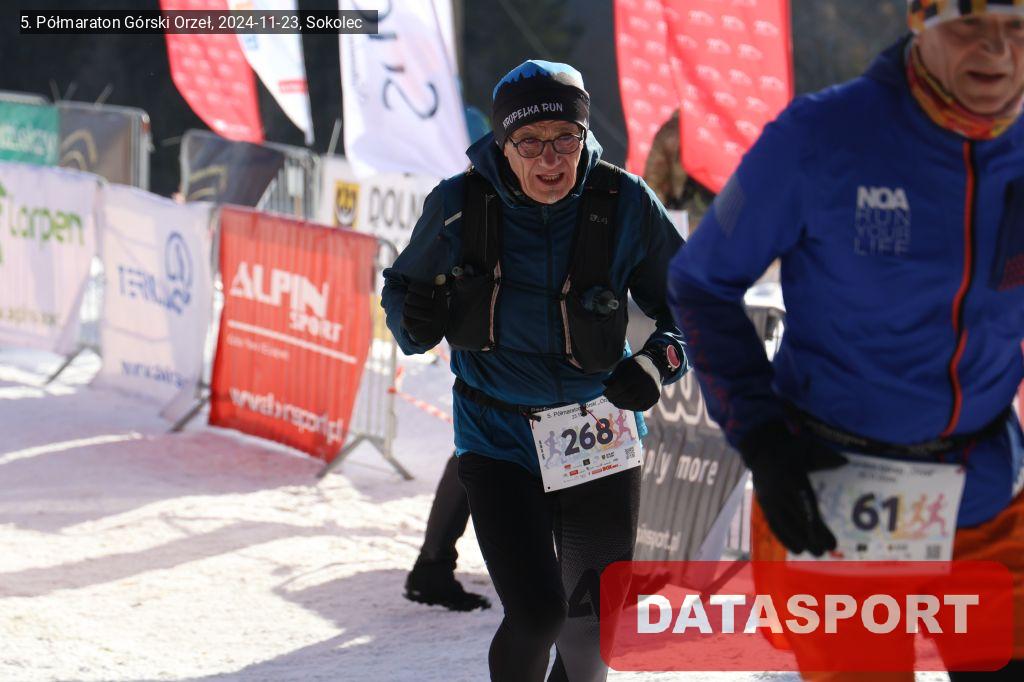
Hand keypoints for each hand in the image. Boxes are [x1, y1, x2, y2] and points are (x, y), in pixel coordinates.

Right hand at [402, 278, 447, 345]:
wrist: (438, 328)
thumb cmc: (439, 310)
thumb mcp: (441, 299)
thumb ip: (440, 288)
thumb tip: (441, 276)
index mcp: (416, 291)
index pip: (413, 286)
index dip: (422, 290)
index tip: (432, 294)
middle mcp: (408, 300)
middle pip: (409, 298)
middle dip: (424, 302)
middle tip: (433, 307)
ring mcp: (406, 312)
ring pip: (408, 310)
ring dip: (423, 313)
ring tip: (432, 316)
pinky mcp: (406, 323)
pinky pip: (409, 321)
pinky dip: (420, 321)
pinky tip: (426, 322)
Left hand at [602, 352, 661, 410]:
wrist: (654, 366)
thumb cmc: (634, 366)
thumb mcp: (623, 366)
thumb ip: (614, 376)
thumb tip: (604, 385)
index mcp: (639, 371)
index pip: (622, 385)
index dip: (611, 391)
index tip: (605, 393)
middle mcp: (648, 382)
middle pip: (628, 396)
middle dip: (615, 399)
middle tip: (609, 398)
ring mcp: (653, 391)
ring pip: (634, 404)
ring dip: (621, 405)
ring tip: (615, 401)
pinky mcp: (655, 398)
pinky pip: (640, 407)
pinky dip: (630, 407)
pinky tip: (624, 404)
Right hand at [740, 420, 847, 556]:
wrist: (761, 444)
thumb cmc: (790, 446)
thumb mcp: (809, 448)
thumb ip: (826, 457)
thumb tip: (846, 462)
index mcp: (794, 480)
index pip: (808, 510)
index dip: (819, 529)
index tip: (831, 542)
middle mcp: (780, 492)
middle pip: (797, 521)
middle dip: (810, 539)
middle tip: (823, 552)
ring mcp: (770, 498)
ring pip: (783, 524)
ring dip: (795, 540)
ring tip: (806, 552)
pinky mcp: (763, 501)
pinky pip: (772, 522)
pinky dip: (781, 535)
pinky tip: (790, 545)